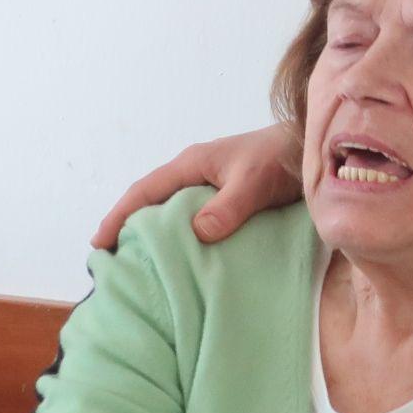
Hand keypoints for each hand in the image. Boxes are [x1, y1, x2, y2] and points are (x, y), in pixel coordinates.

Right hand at [92, 123, 303, 250]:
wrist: (314, 147)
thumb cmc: (282, 157)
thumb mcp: (254, 182)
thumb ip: (229, 206)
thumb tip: (198, 232)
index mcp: (192, 164)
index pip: (144, 191)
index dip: (118, 216)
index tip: (98, 244)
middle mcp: (196, 174)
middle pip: (151, 202)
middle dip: (128, 227)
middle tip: (112, 262)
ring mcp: (211, 186)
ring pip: (173, 212)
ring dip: (155, 234)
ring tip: (142, 265)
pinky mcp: (228, 199)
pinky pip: (195, 220)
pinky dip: (183, 238)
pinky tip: (185, 258)